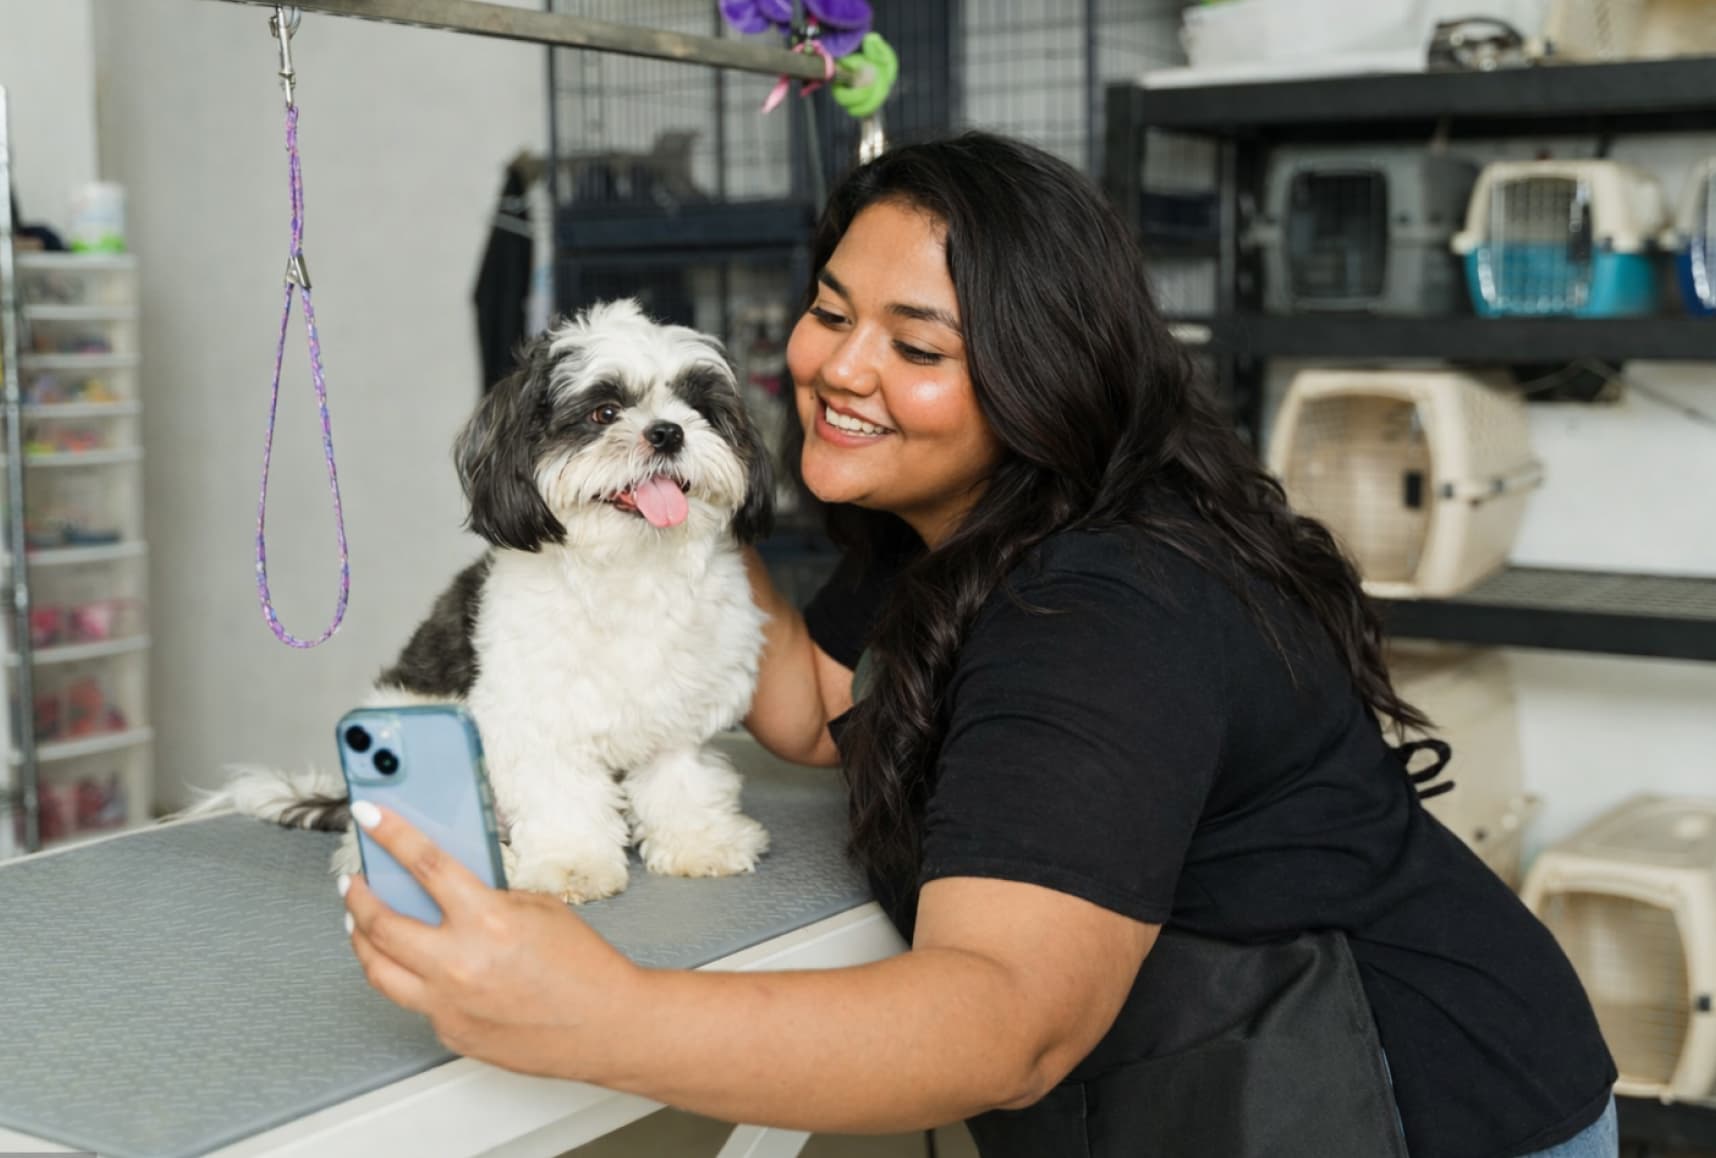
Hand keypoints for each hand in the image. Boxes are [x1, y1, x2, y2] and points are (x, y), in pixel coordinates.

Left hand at [341, 802, 640, 1080]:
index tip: (369, 817)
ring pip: (377, 970)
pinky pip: (414, 1000)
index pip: (423, 864)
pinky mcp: (450, 1032)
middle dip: (357, 895)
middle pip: (380, 923)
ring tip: (360, 923)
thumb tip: (450, 890)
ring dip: (362, 940)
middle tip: (353, 882)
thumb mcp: (539, 908)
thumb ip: (489, 898)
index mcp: (485, 921)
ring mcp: (448, 1003)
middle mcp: (457, 964)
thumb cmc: (584, 967)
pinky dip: (409, 977)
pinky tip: (416, 966)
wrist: (606, 1024)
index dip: (390, 834)